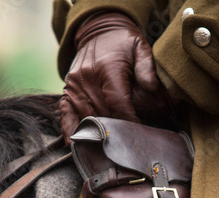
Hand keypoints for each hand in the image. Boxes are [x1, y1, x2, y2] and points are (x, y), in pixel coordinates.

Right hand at [60, 12, 175, 141]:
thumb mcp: (139, 46)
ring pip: (87, 117)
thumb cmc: (122, 43)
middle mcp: (87, 78)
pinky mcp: (67, 91)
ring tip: (109, 144)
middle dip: (116, 129)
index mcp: (107, 67)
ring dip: (98, 132)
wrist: (97, 32)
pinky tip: (75, 143)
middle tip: (128, 140)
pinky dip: (71, 130)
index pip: (118, 103)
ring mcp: (74, 86)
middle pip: (103, 113)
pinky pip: (66, 115)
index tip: (138, 131)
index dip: (129, 120)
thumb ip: (147, 65)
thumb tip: (152, 87)